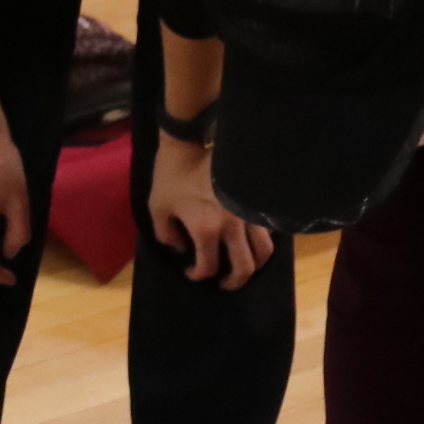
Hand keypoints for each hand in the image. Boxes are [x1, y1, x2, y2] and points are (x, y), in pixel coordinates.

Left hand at [147, 137, 271, 288]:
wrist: (194, 140)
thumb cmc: (172, 173)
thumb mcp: (157, 206)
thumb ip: (166, 234)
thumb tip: (181, 247)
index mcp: (206, 230)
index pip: (208, 267)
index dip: (197, 275)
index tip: (190, 272)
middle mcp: (232, 228)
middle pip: (244, 268)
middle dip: (234, 282)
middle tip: (225, 283)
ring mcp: (248, 214)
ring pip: (263, 251)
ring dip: (254, 265)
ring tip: (242, 266)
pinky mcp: (255, 202)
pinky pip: (266, 230)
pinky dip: (260, 242)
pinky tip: (248, 241)